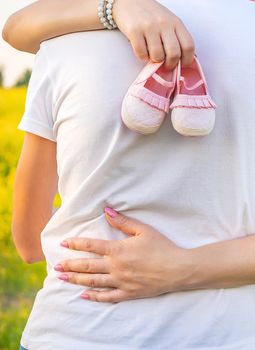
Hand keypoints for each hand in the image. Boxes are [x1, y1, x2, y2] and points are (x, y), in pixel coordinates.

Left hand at [55, 208, 190, 302]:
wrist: (178, 269)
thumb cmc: (162, 247)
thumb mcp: (143, 230)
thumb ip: (123, 221)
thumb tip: (107, 211)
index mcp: (119, 250)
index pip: (92, 246)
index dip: (76, 244)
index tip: (64, 244)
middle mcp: (116, 267)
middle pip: (88, 266)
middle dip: (70, 265)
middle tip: (56, 267)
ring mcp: (121, 282)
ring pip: (93, 282)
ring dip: (76, 280)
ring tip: (62, 279)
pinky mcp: (128, 293)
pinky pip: (107, 297)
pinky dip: (94, 297)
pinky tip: (83, 295)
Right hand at [112, 0, 194, 68]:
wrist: (130, 1)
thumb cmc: (151, 15)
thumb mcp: (168, 22)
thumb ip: (175, 38)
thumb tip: (179, 62)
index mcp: (176, 23)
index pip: (188, 46)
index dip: (186, 60)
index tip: (181, 65)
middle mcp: (164, 24)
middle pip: (174, 54)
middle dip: (170, 65)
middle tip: (165, 65)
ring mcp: (149, 27)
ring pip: (157, 57)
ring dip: (154, 61)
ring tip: (151, 55)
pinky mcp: (135, 31)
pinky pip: (142, 54)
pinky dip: (142, 57)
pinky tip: (142, 51)